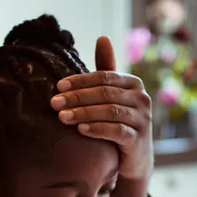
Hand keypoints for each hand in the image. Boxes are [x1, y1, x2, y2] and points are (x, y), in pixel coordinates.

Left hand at [50, 36, 152, 182]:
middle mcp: (142, 98)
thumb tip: (102, 37)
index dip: (80, 81)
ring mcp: (142, 119)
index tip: (58, 87)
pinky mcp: (139, 139)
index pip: (104, 77)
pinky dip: (97, 129)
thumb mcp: (112, 96)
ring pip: (110, 111)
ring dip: (83, 113)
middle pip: (105, 93)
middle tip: (54, 103)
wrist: (134, 159)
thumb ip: (106, 70)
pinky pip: (116, 131)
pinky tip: (80, 130)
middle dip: (77, 97)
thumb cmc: (119, 123)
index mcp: (133, 83)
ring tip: (62, 117)